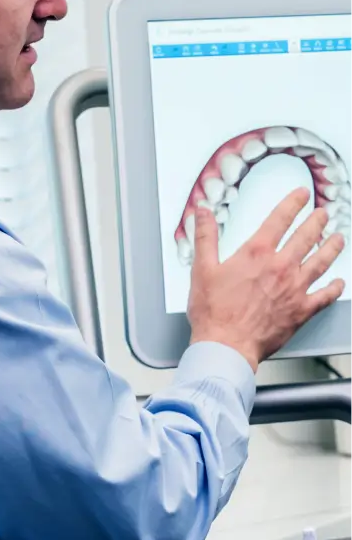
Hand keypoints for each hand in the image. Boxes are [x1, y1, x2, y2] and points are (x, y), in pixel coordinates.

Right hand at [187, 187, 345, 370]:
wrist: (227, 345)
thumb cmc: (213, 311)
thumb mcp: (201, 268)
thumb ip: (205, 237)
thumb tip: (202, 213)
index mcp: (256, 253)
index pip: (279, 220)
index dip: (292, 204)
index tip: (302, 195)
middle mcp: (280, 267)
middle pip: (305, 237)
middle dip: (317, 222)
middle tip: (324, 214)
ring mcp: (294, 289)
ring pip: (321, 262)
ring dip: (331, 248)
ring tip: (338, 238)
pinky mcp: (301, 311)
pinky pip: (325, 296)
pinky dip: (334, 288)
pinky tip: (339, 283)